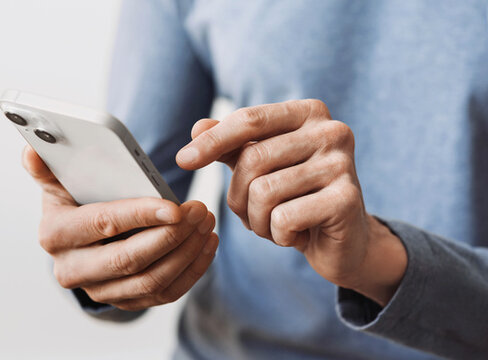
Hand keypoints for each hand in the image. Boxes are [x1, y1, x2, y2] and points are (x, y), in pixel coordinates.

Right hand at [22, 146, 217, 310]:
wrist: (78, 239)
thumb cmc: (73, 200)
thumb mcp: (58, 182)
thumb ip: (47, 166)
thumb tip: (31, 150)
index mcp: (55, 234)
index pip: (103, 225)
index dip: (140, 216)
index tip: (174, 206)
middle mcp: (71, 269)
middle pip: (128, 260)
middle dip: (170, 236)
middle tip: (198, 211)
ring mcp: (98, 291)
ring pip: (150, 281)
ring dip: (185, 253)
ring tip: (205, 223)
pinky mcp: (123, 302)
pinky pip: (163, 294)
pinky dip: (190, 271)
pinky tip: (206, 245)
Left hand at [175, 99, 406, 305]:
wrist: (341, 241)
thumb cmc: (294, 197)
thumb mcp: (260, 166)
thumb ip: (230, 144)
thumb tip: (197, 127)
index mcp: (309, 113)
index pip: (249, 120)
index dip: (211, 141)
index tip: (182, 161)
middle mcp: (331, 131)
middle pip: (252, 159)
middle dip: (238, 196)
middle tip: (250, 215)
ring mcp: (342, 164)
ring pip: (264, 192)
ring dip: (256, 220)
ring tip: (274, 225)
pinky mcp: (347, 199)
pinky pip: (284, 218)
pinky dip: (278, 235)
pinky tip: (295, 236)